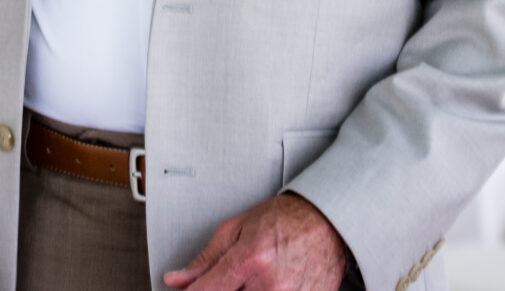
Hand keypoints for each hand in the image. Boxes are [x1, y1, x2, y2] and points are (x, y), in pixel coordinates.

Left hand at [165, 193, 350, 290]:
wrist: (327, 222)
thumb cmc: (284, 220)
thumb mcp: (235, 229)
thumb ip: (205, 260)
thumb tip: (177, 280)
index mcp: (250, 260)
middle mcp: (271, 285)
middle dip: (224, 289)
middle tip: (234, 277)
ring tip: (253, 279)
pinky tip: (269, 284)